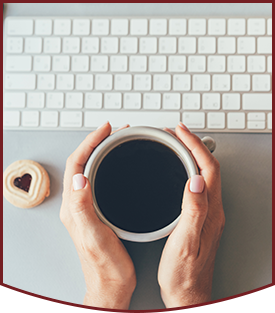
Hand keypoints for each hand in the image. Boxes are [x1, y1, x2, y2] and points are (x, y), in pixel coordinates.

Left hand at [60, 122, 135, 308]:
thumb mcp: (94, 236)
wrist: (111, 284)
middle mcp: (77, 204)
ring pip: (90, 170)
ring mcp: (87, 207)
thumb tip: (79, 179)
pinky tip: (118, 165)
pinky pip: (99, 180)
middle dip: (96, 143)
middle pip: (82, 164)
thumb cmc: (106, 266)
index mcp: (74, 207)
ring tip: (115, 141)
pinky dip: (107, 166)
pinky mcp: (97, 211)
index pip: (77, 165)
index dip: (90, 143)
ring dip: (101, 152)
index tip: (106, 130)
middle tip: (113, 131)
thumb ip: (83, 208)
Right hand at [158, 123, 224, 307]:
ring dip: (191, 155)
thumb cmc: (183, 273)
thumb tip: (197, 180)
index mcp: (210, 211)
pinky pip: (197, 184)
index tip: (180, 131)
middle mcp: (213, 209)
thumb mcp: (185, 243)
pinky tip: (177, 169)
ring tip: (175, 145)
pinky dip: (187, 169)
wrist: (187, 292)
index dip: (194, 146)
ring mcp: (207, 213)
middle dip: (193, 145)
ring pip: (203, 174)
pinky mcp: (200, 217)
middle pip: (208, 167)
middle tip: (176, 133)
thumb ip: (193, 211)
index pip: (208, 168)